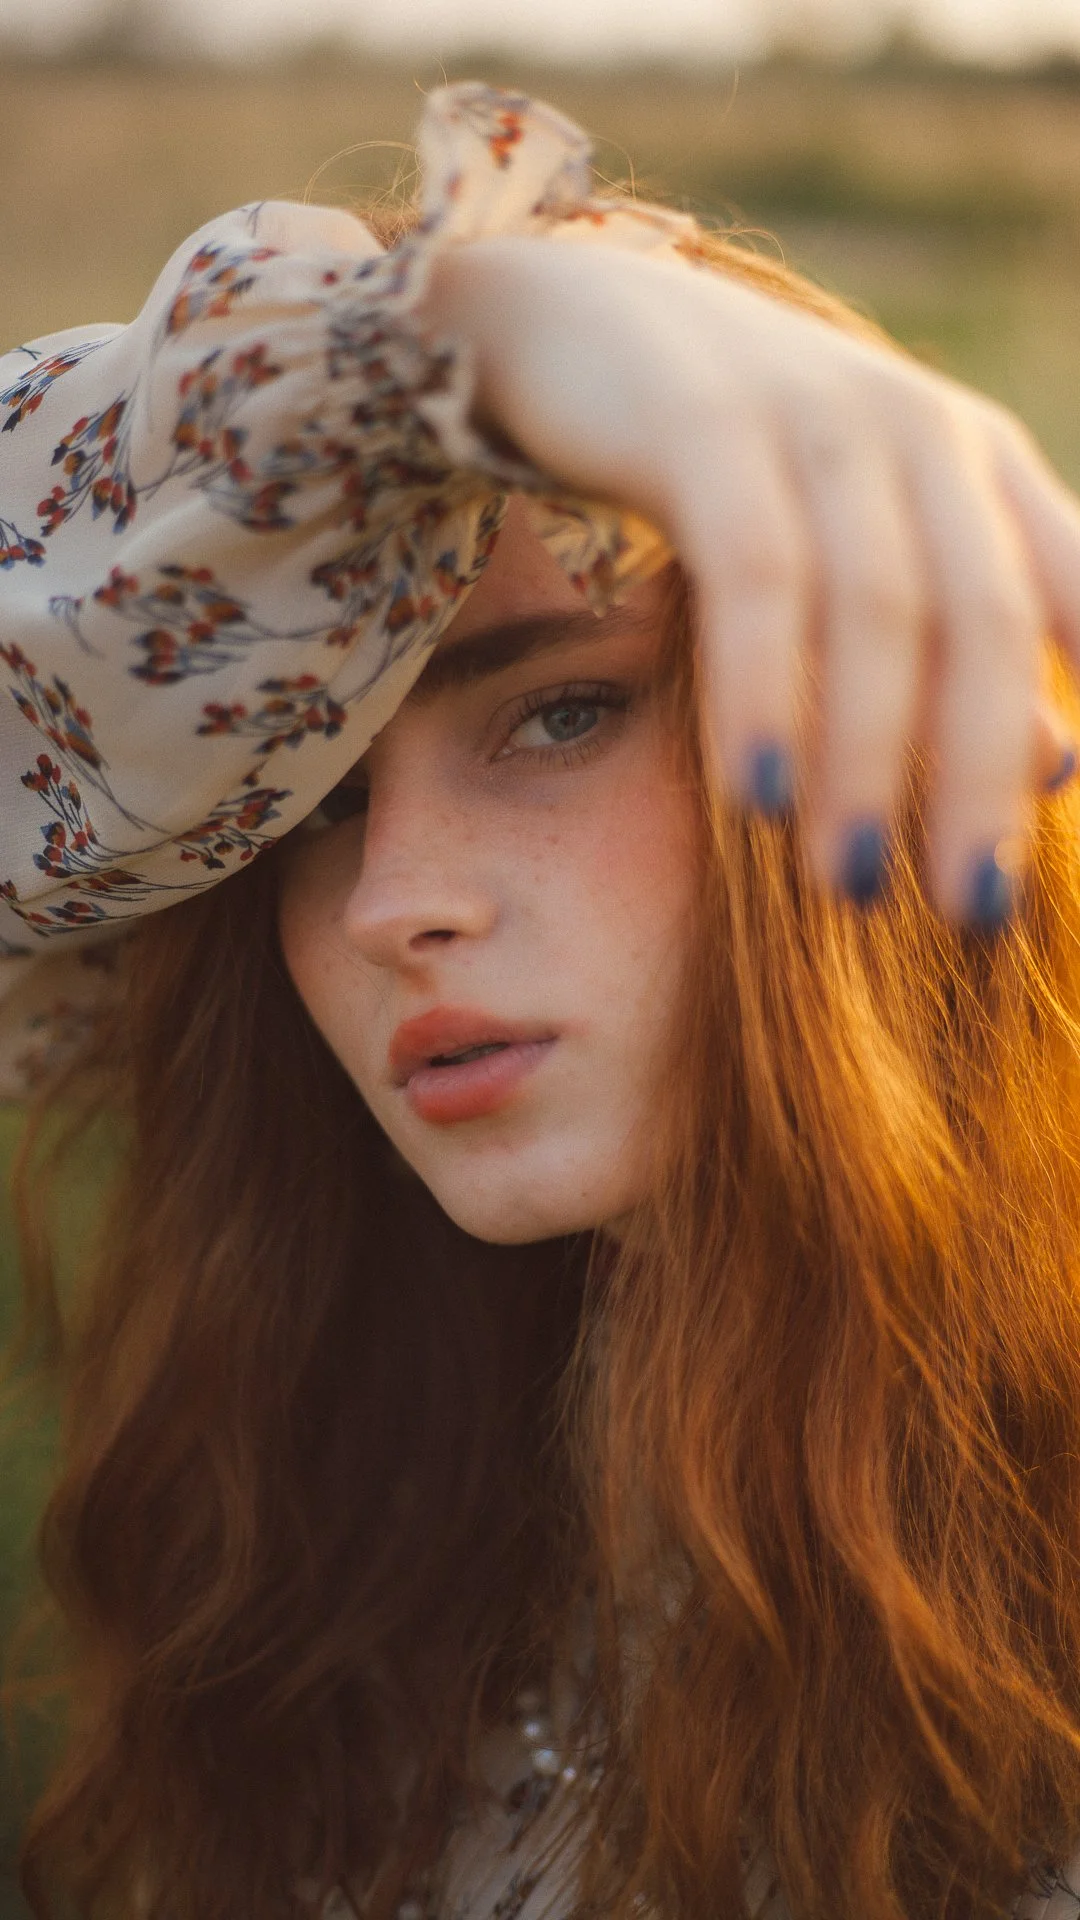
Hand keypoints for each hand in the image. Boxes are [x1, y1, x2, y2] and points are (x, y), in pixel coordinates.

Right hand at [426, 236, 1079, 923]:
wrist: (565, 314)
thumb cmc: (729, 456)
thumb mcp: (863, 544)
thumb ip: (961, 644)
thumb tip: (1063, 764)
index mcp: (975, 460)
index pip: (1072, 593)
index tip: (1062, 845)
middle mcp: (918, 430)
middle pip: (979, 623)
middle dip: (975, 780)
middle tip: (967, 912)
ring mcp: (815, 417)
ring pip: (873, 609)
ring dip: (866, 760)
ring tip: (849, 885)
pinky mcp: (706, 424)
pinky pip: (754, 578)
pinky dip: (761, 691)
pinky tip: (754, 797)